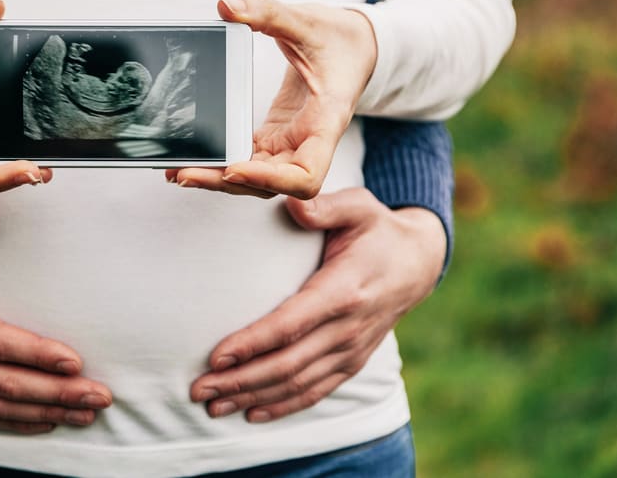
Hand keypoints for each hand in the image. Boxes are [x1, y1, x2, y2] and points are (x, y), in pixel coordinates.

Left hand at [167, 0, 376, 198]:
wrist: (357, 46)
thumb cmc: (341, 38)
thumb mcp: (308, 20)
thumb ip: (268, 12)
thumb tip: (227, 6)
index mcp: (327, 121)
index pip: (306, 174)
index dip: (270, 179)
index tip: (235, 167)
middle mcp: (310, 142)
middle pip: (271, 183)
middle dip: (227, 182)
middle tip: (186, 173)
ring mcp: (292, 143)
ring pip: (257, 177)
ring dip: (219, 178)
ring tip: (179, 171)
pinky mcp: (276, 137)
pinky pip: (249, 158)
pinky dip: (223, 163)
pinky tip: (194, 159)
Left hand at [189, 187, 443, 421]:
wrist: (418, 262)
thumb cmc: (376, 230)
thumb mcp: (359, 207)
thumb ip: (324, 208)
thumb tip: (292, 204)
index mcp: (343, 290)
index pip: (290, 324)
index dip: (252, 344)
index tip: (216, 356)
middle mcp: (347, 328)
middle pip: (287, 364)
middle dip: (240, 380)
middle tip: (198, 390)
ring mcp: (351, 350)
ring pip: (297, 384)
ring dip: (253, 397)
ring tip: (213, 406)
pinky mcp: (352, 362)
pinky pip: (316, 391)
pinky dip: (283, 406)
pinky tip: (251, 412)